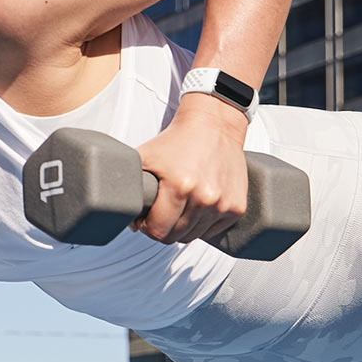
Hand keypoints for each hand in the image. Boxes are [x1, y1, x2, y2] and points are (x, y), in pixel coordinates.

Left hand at [133, 94, 249, 246]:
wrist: (214, 124)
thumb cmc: (177, 140)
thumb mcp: (145, 156)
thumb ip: (129, 185)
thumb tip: (124, 217)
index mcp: (180, 187)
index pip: (157, 231)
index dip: (146, 227)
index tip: (146, 217)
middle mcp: (205, 198)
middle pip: (175, 237)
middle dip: (163, 228)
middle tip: (160, 211)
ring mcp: (224, 204)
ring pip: (193, 236)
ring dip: (182, 227)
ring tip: (178, 206)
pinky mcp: (237, 207)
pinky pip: (212, 231)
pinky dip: (202, 224)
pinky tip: (196, 205)